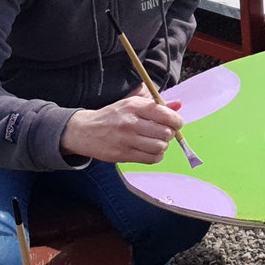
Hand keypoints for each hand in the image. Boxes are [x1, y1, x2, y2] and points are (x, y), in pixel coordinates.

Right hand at [61, 84, 184, 164]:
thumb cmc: (113, 116)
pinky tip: (150, 151)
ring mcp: (126, 140)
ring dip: (162, 146)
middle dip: (169, 134)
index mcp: (134, 106)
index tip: (176, 123)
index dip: (177, 121)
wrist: (85, 130)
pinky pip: (151, 159)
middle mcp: (131, 122)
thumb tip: (179, 104)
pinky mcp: (123, 155)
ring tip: (155, 142)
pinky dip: (156, 156)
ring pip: (160, 147)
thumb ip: (157, 106)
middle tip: (163, 133)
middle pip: (165, 133)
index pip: (165, 114)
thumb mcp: (132, 104)